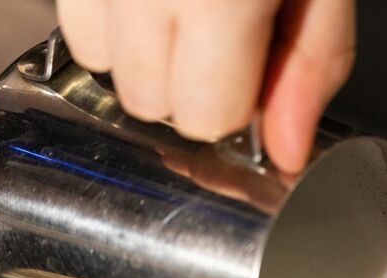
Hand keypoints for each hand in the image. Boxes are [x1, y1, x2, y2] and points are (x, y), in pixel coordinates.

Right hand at [57, 0, 354, 173]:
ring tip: (187, 14)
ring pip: (96, 66)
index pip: (205, 118)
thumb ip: (313, 64)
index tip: (257, 83)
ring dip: (143, 59)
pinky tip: (152, 1)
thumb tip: (286, 153)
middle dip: (190, 91)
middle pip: (145, 103)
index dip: (238, 111)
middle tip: (226, 42)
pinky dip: (109, 23)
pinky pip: (73, 24)